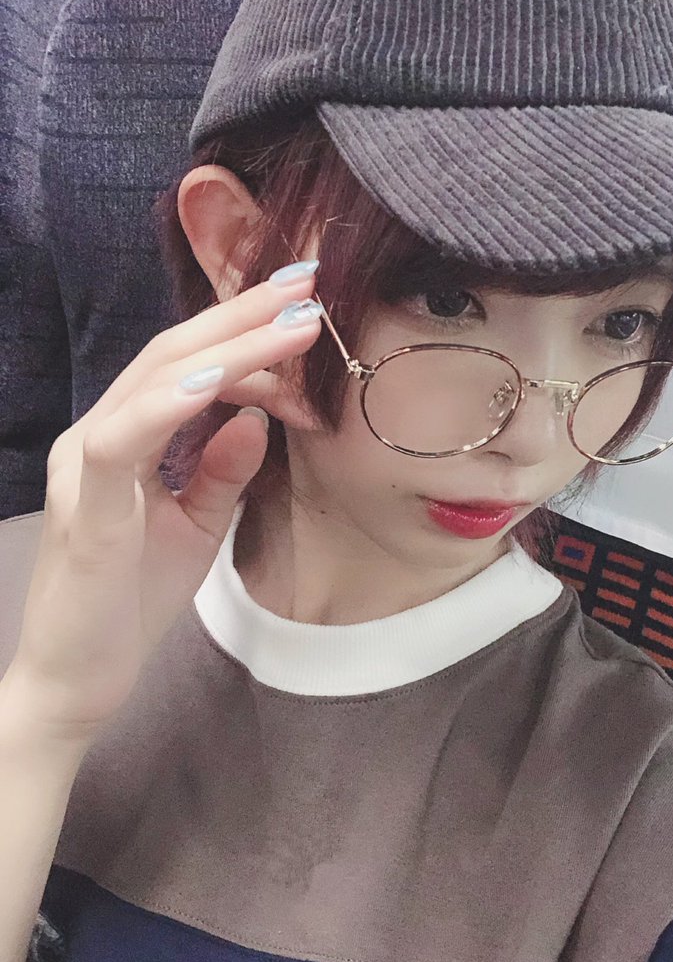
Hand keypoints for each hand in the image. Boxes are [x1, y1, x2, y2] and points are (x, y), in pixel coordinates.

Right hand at [7, 263, 322, 742]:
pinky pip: (123, 439)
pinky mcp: (83, 505)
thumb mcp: (196, 526)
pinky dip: (172, 404)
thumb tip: (258, 417)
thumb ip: (223, 470)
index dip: (245, 331)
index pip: (187, 366)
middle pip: (174, 353)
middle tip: (306, 281)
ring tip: (292, 320)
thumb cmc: (129, 603)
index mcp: (125, 437)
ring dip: (229, 346)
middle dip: (244, 314)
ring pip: (155, 380)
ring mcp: (84, 464)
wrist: (76, 681)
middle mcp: (100, 434)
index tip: (305, 306)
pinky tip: (222, 380)